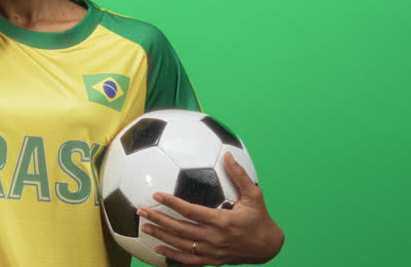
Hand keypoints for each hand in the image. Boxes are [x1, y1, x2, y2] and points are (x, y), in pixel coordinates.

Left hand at [136, 152, 283, 265]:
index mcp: (222, 221)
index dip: (172, 203)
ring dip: (160, 235)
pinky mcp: (212, 260)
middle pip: (180, 229)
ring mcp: (212, 251)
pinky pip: (188, 259)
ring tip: (143, 227)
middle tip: (141, 211)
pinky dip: (172, 255)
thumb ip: (239, 175)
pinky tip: (157, 248)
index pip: (190, 211)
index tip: (156, 194)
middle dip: (158, 219)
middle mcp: (214, 238)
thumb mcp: (254, 195)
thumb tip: (227, 155)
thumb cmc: (260, 218)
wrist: (269, 247)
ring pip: (180, 244)